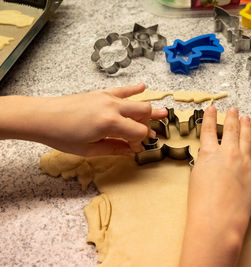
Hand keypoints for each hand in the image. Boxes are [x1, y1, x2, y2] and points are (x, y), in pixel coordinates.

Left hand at [0, 84, 167, 155]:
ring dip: (149, 108)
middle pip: (142, 114)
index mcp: (110, 124)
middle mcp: (113, 108)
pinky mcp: (100, 93)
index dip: (141, 141)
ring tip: (163, 111)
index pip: (137, 132)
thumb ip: (114, 149)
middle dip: (153, 122)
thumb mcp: (89, 150)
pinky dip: (134, 89)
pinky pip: (121, 90)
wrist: (42, 116)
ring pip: (136, 102)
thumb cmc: (63, 136)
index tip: (138, 148)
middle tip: (160, 129)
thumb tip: (132, 151)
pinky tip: (143, 86)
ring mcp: (107, 98)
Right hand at [179, 106, 250, 266]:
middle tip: (233, 109)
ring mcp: (245, 163)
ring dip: (247, 127)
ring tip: (246, 118)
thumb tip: (210, 156)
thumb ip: (204, 162)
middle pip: (230, 130)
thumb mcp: (195, 176)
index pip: (208, 130)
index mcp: (209, 153)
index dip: (210, 118)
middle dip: (232, 118)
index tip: (212, 109)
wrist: (218, 219)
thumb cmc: (201, 202)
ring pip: (247, 138)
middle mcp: (228, 153)